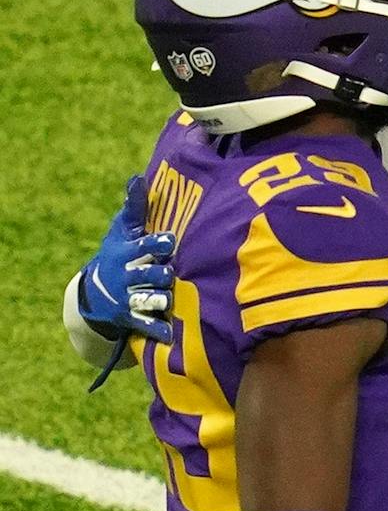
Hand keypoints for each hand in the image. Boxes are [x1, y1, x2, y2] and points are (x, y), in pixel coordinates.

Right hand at [77, 175, 175, 341]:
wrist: (94, 294)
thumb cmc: (118, 254)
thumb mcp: (122, 231)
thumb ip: (134, 208)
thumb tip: (138, 177)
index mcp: (126, 253)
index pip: (143, 246)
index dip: (157, 244)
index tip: (170, 241)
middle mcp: (126, 276)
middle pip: (149, 275)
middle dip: (160, 274)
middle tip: (170, 273)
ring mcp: (127, 299)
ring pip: (150, 299)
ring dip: (161, 300)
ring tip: (169, 299)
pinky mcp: (130, 319)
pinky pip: (146, 325)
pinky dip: (158, 330)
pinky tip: (170, 334)